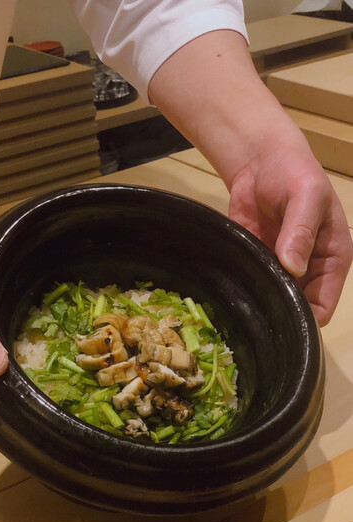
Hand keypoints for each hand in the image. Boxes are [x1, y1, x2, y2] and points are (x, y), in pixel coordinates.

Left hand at [228, 133, 352, 325]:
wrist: (260, 161)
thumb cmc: (294, 173)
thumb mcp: (306, 196)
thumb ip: (301, 231)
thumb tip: (294, 268)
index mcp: (332, 259)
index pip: (325, 305)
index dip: (306, 316)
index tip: (282, 319)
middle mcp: (309, 270)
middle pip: (298, 308)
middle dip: (281, 313)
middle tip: (256, 314)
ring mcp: (281, 268)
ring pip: (274, 300)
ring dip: (260, 303)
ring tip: (241, 305)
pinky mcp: (257, 262)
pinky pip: (252, 284)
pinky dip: (244, 289)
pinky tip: (231, 292)